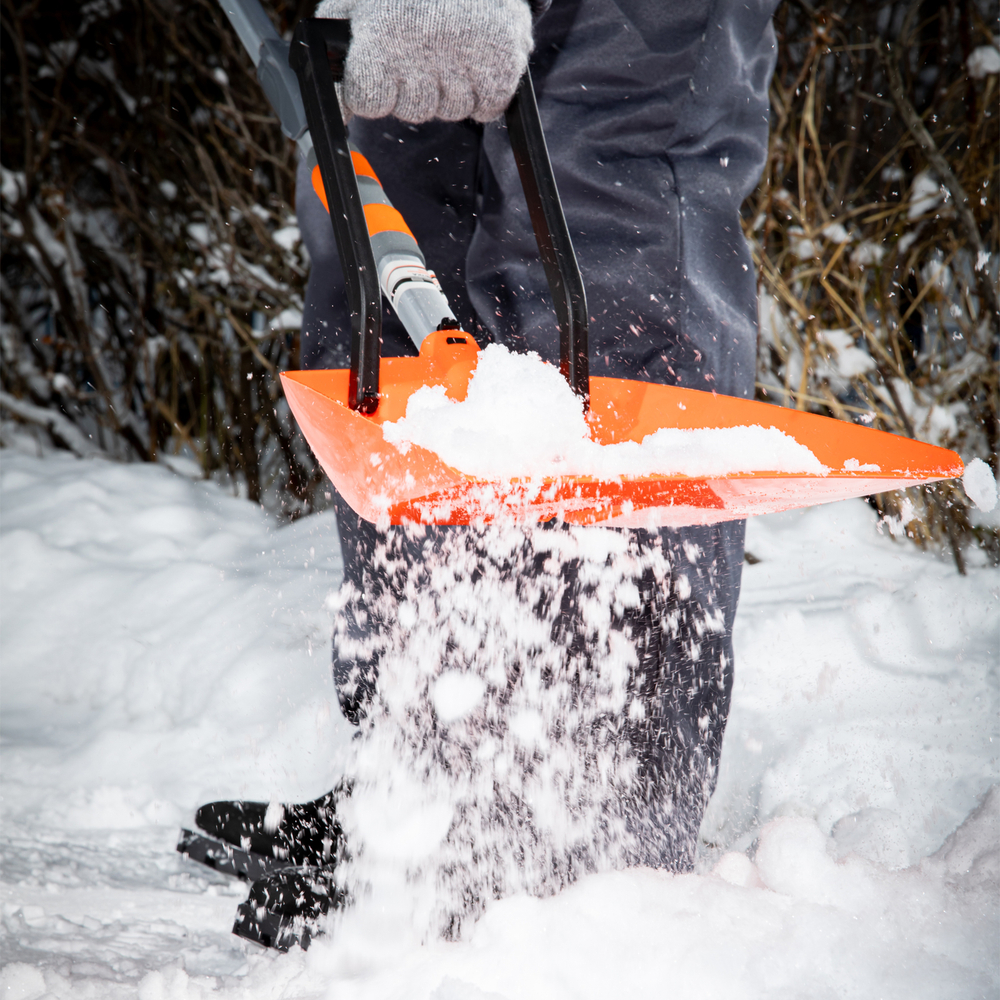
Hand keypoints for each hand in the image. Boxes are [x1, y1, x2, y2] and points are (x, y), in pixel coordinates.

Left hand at [314, 0, 533, 122]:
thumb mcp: (356, 6)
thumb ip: (333, 55)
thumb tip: (325, 112)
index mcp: (381, 37)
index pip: (367, 101)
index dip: (374, 91)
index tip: (381, 72)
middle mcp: (420, 53)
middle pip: (412, 109)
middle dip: (415, 88)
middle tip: (421, 51)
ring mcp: (463, 64)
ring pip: (450, 109)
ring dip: (449, 87)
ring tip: (449, 48)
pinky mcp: (501, 68)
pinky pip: (487, 107)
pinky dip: (484, 92)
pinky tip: (474, 60)